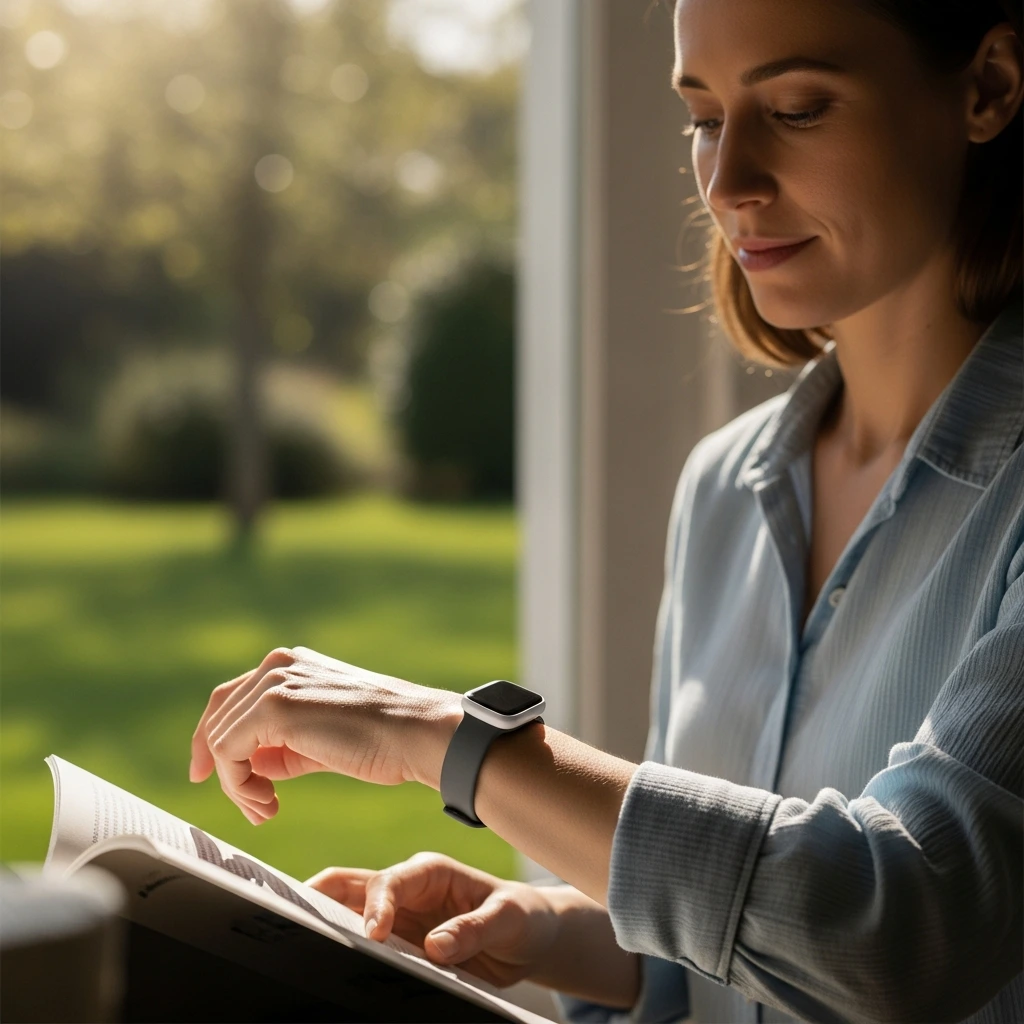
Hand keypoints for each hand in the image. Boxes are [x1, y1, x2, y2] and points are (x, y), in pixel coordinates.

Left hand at [189, 646, 460, 823]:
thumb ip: (280, 746)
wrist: (415, 732)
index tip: (209, 776)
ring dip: (236, 785)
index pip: (230, 699)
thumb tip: (249, 767)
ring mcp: (274, 682)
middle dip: (224, 770)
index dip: (213, 740)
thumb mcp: (320, 738)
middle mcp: (277, 664)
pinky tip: (269, 803)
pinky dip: (239, 785)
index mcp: (290, 665)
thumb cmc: (382, 738)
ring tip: (266, 810)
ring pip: (221, 739)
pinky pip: (229, 752)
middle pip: (218, 716)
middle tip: (253, 808)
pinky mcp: (275, 707)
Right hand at [307, 852, 560, 988]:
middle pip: (350, 885)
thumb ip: (474, 929)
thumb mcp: (508, 919)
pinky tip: (327, 965)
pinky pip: (362, 946)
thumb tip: (436, 947)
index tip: (374, 934)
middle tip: (291, 919)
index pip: (391, 881)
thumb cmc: (520, 916)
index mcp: (431, 872)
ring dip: (325, 924)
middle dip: (320, 896)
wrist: (528, 938)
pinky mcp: (397, 945)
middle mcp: (407, 891)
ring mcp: (397, 918)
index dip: (377, 904)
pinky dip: (343, 952)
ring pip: (346, 914)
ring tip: (297, 943)